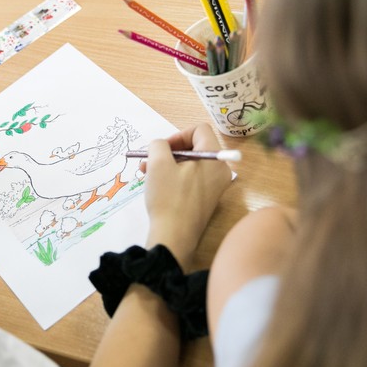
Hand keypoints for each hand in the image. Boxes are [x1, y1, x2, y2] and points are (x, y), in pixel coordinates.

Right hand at [142, 123, 231, 269]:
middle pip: (195, 147)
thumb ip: (158, 144)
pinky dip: (174, 177)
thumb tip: (161, 146)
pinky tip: (156, 185)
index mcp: (214, 158)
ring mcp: (215, 186)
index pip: (199, 130)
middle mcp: (220, 170)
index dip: (178, 134)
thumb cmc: (168, 197)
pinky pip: (192, 179)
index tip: (161, 148)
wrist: (175, 236)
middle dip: (169, 151)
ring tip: (146, 172)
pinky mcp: (207, 199)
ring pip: (191, 164)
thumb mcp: (158, 163)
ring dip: (168, 164)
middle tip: (150, 160)